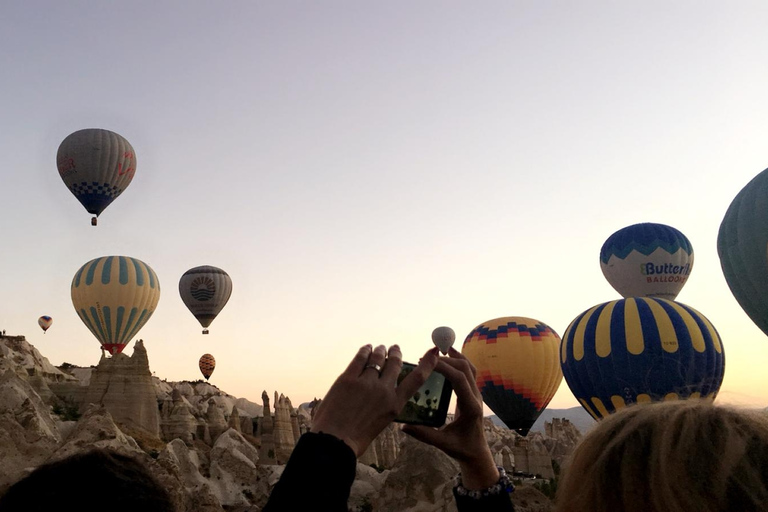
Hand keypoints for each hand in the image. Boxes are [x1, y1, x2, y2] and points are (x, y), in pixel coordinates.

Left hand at [311, 344, 439, 456]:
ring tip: (380, 348)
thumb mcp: (381, 423)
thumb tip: (381, 393)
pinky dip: (364, 351)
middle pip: (394, 364)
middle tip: (394, 348)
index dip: (427, 364)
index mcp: (394, 405)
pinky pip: (359, 358)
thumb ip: (384, 406)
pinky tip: (366, 348)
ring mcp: (366, 382)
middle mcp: (384, 391)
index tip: (434, 353)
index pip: (416, 380)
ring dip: (380, 351)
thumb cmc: (356, 438)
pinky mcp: (348, 378)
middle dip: (396, 353)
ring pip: (377, 359)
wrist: (334, 441)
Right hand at [402, 347, 499, 489]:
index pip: (459, 379)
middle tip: (427, 357)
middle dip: (447, 359)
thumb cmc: (461, 449)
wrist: (477, 453)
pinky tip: (448, 357)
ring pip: (470, 368)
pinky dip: (459, 361)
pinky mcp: (473, 394)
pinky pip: (470, 372)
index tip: (427, 362)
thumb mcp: (442, 443)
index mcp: (470, 407)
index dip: (444, 367)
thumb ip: (424, 434)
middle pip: (466, 368)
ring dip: (455, 357)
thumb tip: (403, 426)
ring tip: (439, 350)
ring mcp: (476, 394)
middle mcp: (476, 397)